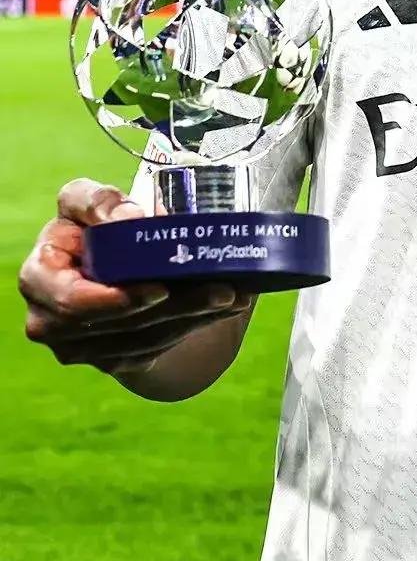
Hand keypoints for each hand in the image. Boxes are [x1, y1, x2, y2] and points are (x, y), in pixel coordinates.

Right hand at [19, 178, 250, 376]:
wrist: (106, 259)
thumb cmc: (93, 223)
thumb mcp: (87, 201)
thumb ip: (99, 202)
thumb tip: (131, 219)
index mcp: (40, 277)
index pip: (70, 300)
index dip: (113, 301)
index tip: (158, 290)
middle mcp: (51, 321)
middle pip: (119, 325)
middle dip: (174, 308)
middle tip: (221, 290)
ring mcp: (81, 347)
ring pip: (143, 340)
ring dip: (193, 318)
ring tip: (233, 295)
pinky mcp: (111, 359)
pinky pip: (154, 349)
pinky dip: (193, 326)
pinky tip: (223, 307)